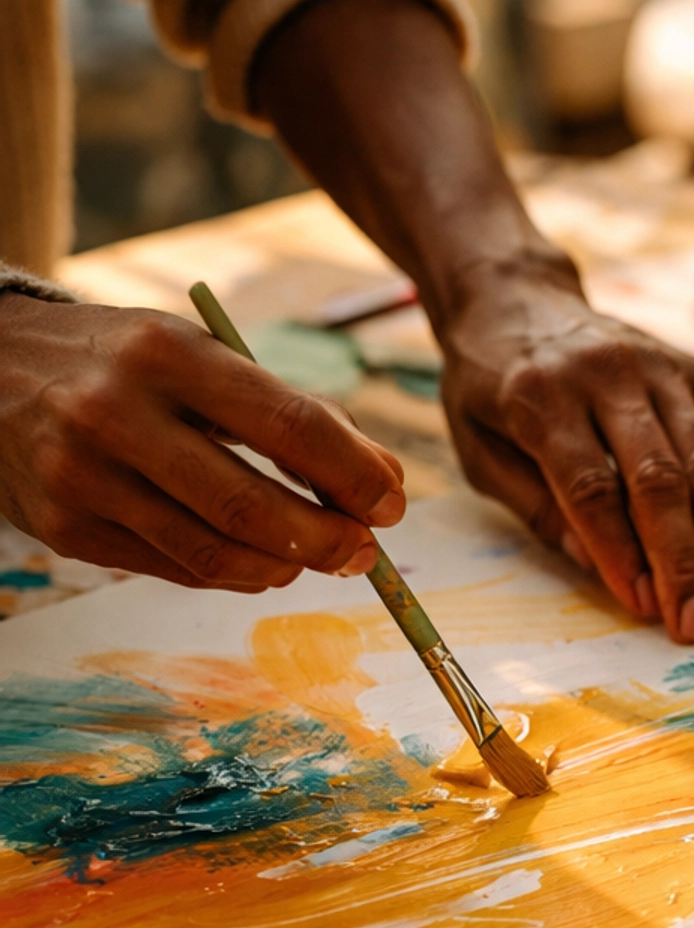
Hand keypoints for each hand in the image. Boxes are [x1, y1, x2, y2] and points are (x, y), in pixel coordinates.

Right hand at [0, 295, 407, 590]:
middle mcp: (115, 415)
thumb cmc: (125, 363)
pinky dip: (232, 574)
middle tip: (365, 552)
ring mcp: (83, 478)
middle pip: (250, 506)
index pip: (287, 423)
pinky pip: (174, 570)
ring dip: (285, 569)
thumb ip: (288, 412)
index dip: (353, 475)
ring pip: (213, 555)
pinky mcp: (66, 530)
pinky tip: (258, 562)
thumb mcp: (200, 356)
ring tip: (316, 559)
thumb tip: (382, 481)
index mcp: (165, 353)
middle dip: (326, 540)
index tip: (392, 503)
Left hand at [438, 264, 693, 643]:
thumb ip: (537, 508)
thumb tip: (600, 570)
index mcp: (541, 395)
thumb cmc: (489, 388)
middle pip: (662, 478)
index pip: (592, 485)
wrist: (516, 298)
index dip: (621, 552)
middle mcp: (609, 375)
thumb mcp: (478, 449)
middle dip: (686, 562)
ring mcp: (662, 368)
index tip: (644, 609)